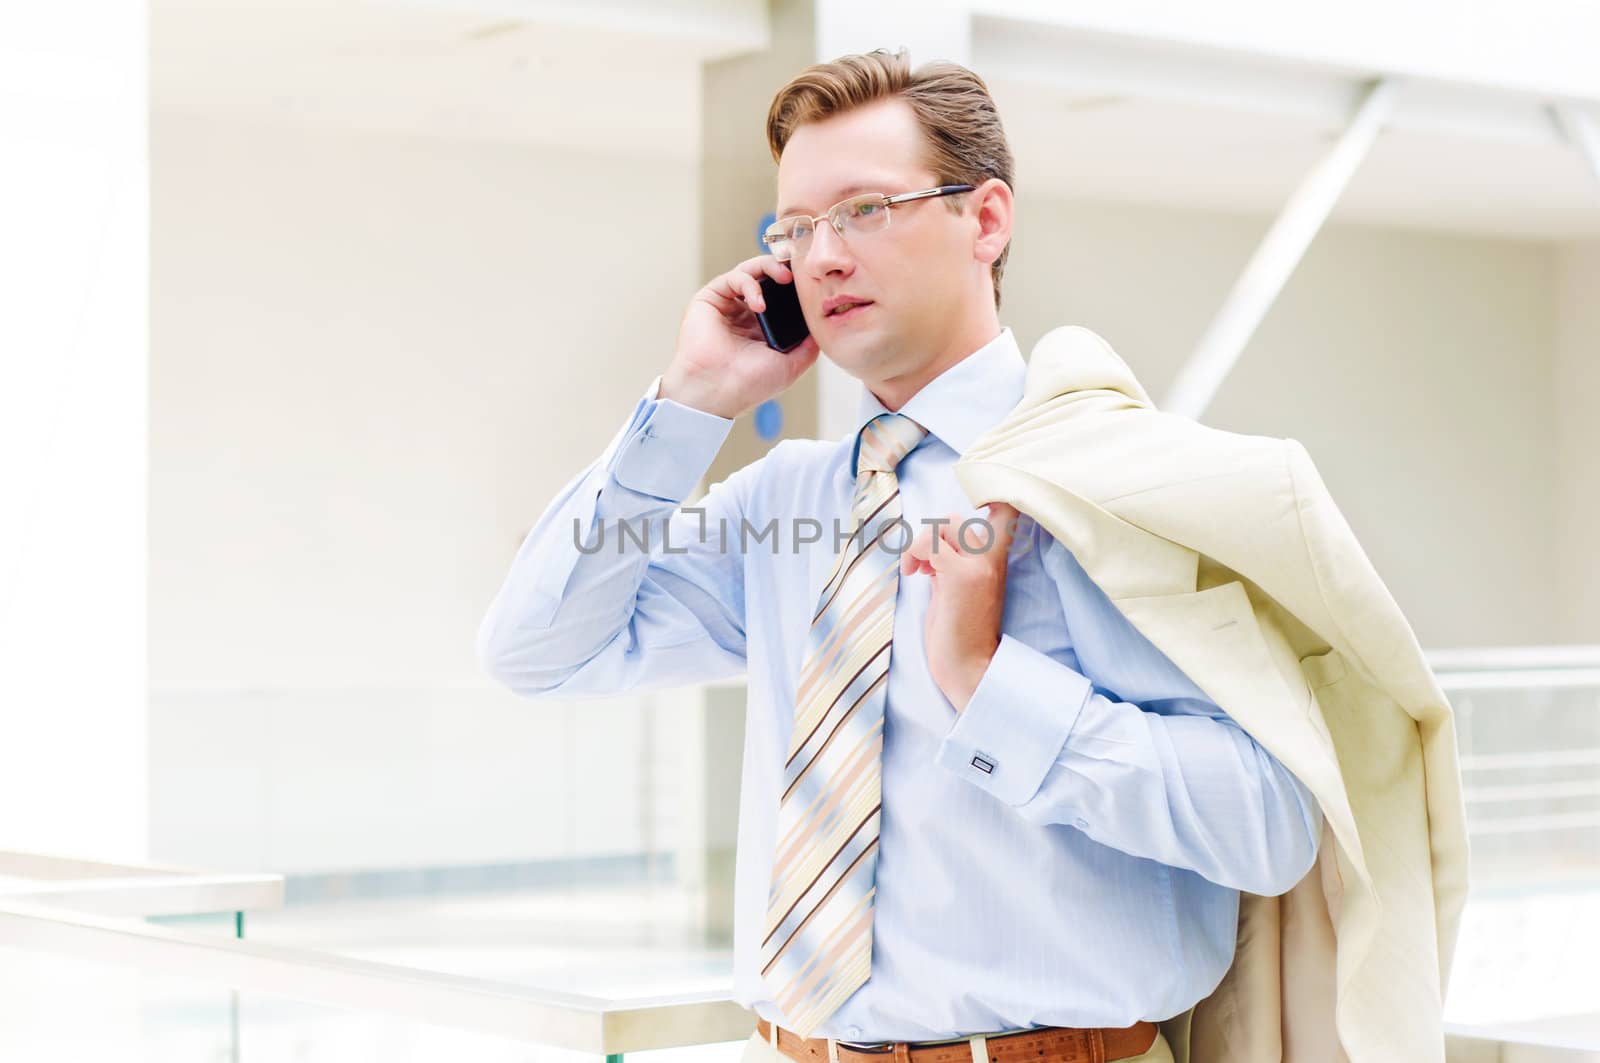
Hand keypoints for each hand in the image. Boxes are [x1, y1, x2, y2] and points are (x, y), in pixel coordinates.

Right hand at [661, 255, 820, 419]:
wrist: (718, 391)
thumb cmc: (750, 384)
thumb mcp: (792, 365)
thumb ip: (808, 344)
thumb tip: (823, 325)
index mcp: (763, 326)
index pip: (781, 294)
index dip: (796, 285)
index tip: (812, 280)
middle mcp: (744, 312)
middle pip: (767, 276)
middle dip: (785, 268)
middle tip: (799, 272)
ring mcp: (727, 304)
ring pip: (750, 270)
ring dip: (769, 267)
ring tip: (784, 278)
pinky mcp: (710, 298)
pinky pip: (733, 278)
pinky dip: (750, 284)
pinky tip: (759, 304)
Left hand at [899, 502, 1021, 711]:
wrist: (969, 667)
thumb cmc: (960, 633)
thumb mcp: (958, 589)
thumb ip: (952, 563)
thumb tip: (932, 542)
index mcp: (995, 561)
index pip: (1005, 510)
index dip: (985, 497)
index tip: (952, 526)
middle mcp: (991, 559)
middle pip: (957, 518)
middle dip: (930, 535)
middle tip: (923, 565)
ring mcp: (977, 567)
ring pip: (944, 525)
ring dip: (920, 544)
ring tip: (918, 570)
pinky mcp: (959, 577)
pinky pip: (930, 542)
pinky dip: (914, 553)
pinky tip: (914, 575)